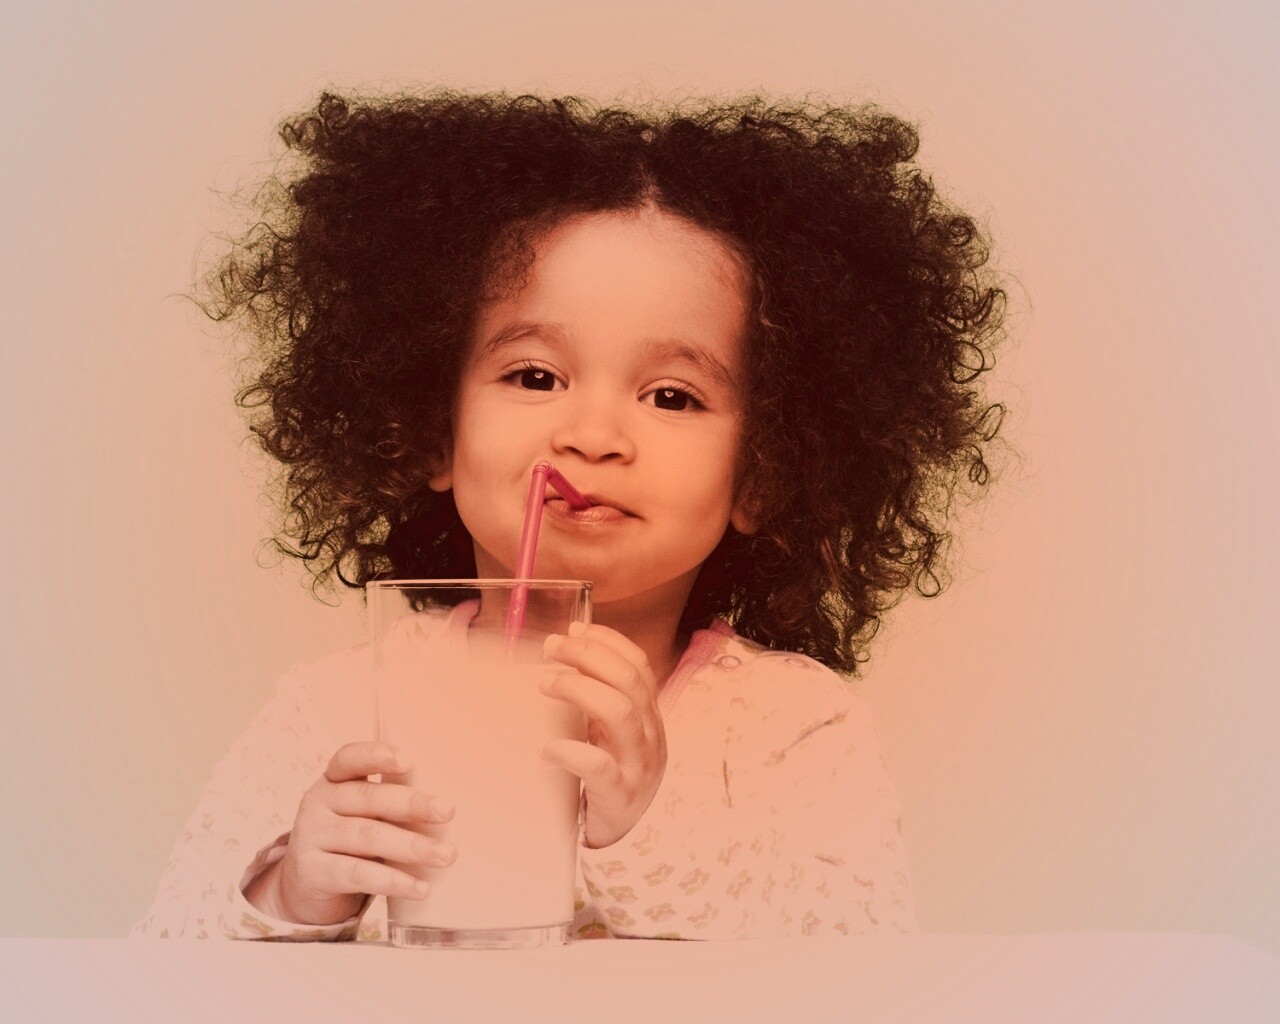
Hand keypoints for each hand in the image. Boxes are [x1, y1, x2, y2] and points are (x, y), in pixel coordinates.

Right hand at [242, 741, 456, 926]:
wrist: (308, 884)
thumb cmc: (352, 838)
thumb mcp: (364, 812)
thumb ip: (392, 800)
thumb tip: (447, 804)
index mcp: (334, 779)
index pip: (349, 759)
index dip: (377, 756)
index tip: (409, 762)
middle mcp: (318, 802)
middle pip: (367, 798)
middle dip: (412, 804)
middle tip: (448, 811)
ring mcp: (311, 836)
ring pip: (367, 837)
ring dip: (411, 846)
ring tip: (446, 855)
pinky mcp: (312, 872)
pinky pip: (358, 874)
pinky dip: (393, 881)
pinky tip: (421, 888)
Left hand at [540, 622, 667, 848]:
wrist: (627, 835)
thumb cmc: (612, 774)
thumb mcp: (611, 732)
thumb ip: (598, 698)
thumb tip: (561, 654)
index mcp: (649, 715)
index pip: (639, 665)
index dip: (608, 641)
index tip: (574, 629)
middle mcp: (650, 735)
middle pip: (629, 680)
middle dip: (588, 656)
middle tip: (551, 649)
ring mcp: (638, 765)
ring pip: (620, 713)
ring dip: (579, 689)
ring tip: (544, 682)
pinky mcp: (619, 795)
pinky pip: (600, 768)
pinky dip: (571, 752)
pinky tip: (547, 747)